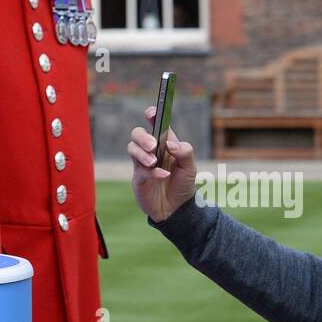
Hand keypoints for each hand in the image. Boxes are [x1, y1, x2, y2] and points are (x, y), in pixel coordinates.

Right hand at [127, 104, 198, 224]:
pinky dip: (151, 171)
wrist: (177, 209)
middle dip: (143, 137)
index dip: (152, 115)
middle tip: (153, 145)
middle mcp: (151, 150)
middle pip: (137, 134)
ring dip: (142, 153)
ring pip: (131, 148)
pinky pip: (138, 170)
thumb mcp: (190, 167)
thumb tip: (171, 144)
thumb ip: (184, 152)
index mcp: (164, 142)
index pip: (155, 124)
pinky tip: (162, 175)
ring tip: (154, 162)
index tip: (152, 113)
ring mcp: (142, 163)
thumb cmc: (183, 184)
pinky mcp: (139, 177)